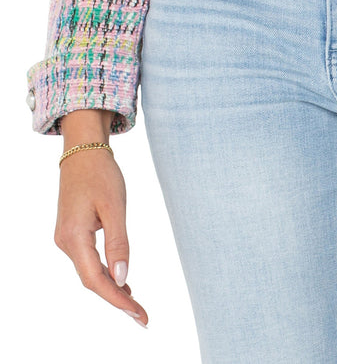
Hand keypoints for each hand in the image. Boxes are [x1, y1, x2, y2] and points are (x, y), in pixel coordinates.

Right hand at [55, 148, 148, 327]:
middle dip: (116, 299)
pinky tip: (120, 280)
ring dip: (110, 288)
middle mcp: (65, 242)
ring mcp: (66, 238)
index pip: (95, 279)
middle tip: (141, 316)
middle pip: (91, 280)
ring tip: (134, 303)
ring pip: (88, 272)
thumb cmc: (101, 174)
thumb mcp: (115, 206)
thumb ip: (118, 243)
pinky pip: (87, 261)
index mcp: (74, 237)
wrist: (83, 151)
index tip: (137, 314)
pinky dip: (104, 273)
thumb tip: (121, 278)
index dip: (116, 299)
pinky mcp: (72, 233)